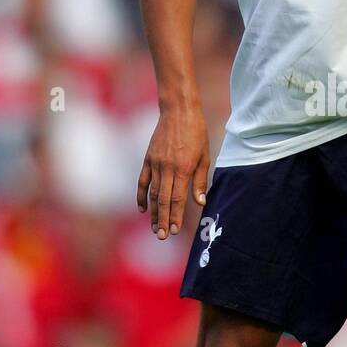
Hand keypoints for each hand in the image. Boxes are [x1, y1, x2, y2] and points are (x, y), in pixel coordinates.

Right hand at [137, 104, 209, 239]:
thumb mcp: (204, 156)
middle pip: (163, 200)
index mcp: (183, 168)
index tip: (175, 230)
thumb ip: (200, 181)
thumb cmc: (196, 132)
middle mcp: (167, 168)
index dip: (176, 216)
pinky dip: (141, 195)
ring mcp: (155, 163)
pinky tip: (142, 208)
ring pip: (152, 193)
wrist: (178, 110)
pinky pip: (143, 180)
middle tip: (162, 236)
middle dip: (163, 220)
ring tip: (155, 228)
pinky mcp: (148, 158)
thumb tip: (200, 202)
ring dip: (153, 212)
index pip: (178, 198)